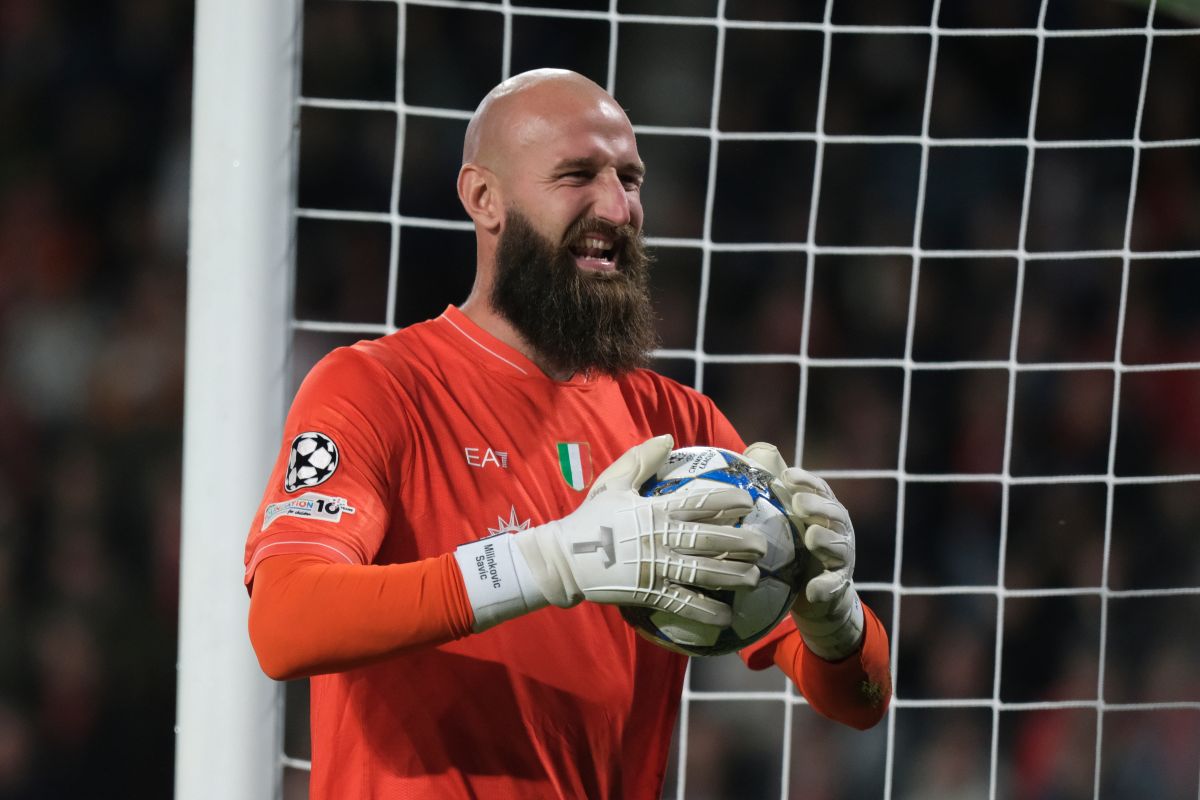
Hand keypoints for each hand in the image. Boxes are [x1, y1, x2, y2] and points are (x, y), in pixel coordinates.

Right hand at [455, 435, 768, 630]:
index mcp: (655, 510)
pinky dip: (705, 610)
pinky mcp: (648, 593)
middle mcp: (661, 538)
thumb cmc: (591, 519)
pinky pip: (682, 603)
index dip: (727, 501)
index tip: (748, 502)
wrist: (563, 559)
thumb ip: (641, 459)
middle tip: (763, 544)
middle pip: (710, 540)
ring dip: (732, 575)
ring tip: (754, 578)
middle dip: (740, 542)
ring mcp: (656, 568)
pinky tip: (726, 616)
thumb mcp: (613, 482)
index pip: (699, 503)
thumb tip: (668, 438)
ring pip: (703, 572)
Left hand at [743, 442, 864, 660]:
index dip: (807, 481)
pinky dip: (825, 587)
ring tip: (811, 537)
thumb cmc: (794, 544)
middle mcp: (838, 530)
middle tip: (799, 503)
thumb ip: (775, 484)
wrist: (813, 592)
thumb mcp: (785, 515)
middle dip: (818, 507)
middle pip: (834, 514)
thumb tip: (758, 448)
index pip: (820, 490)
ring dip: (827, 541)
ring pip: (840, 547)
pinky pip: (834, 586)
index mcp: (825, 509)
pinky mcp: (837, 586)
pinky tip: (812, 589)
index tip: (787, 476)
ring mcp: (841, 558)